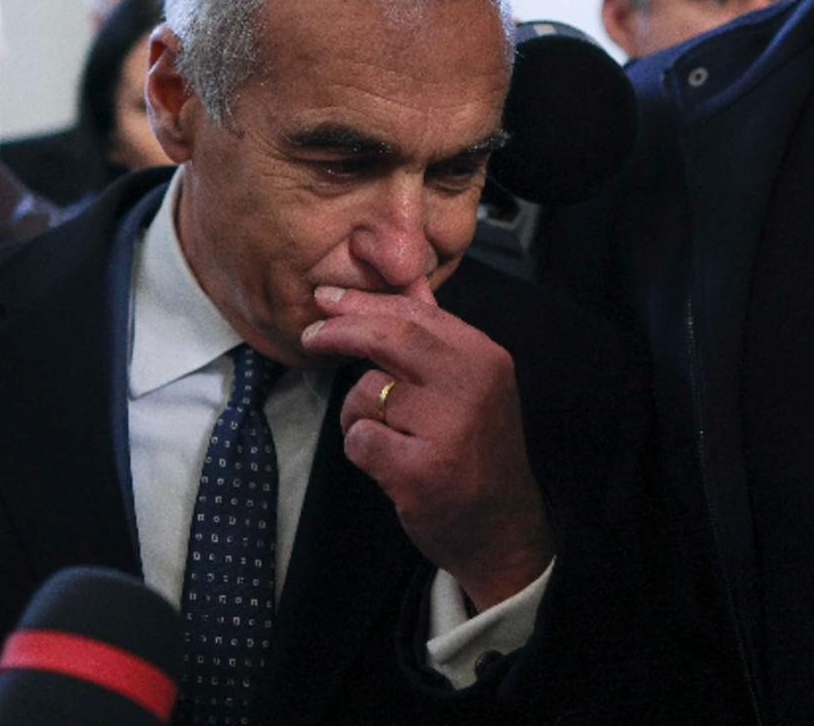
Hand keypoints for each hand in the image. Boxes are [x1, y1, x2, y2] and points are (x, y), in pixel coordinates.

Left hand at [301, 280, 553, 610]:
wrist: (502, 529)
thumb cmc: (477, 452)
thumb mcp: (472, 386)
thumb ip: (436, 338)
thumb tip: (402, 284)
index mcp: (484, 358)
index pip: (415, 313)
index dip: (364, 302)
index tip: (327, 298)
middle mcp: (472, 385)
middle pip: (389, 337)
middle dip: (340, 331)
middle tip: (311, 336)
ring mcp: (448, 428)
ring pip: (366, 392)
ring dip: (358, 414)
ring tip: (387, 437)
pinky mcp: (420, 470)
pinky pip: (359, 439)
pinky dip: (360, 449)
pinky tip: (387, 464)